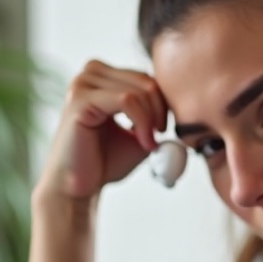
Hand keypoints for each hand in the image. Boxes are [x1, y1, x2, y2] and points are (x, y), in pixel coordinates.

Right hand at [37, 60, 167, 201]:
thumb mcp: (139, 133)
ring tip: (149, 144)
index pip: (146, 77)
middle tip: (160, 137)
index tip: (164, 130)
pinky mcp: (80, 99)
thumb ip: (156, 114)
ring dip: (152, 119)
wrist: (79, 187)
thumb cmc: (104, 162)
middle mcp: (90, 74)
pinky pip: (127, 99)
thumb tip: (183, 101)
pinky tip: (144, 143)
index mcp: (102, 78)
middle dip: (161, 111)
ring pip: (139, 90)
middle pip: (145, 80)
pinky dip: (143, 122)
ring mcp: (82, 84)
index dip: (163, 104)